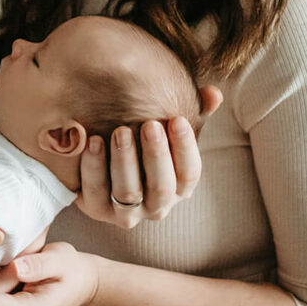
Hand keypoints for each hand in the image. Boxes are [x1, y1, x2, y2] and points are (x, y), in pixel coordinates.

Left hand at [75, 86, 221, 227]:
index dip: (185, 148)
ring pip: (129, 191)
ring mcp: (126, 211)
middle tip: (149, 125)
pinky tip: (92, 140)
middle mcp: (156, 205)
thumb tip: (214, 94)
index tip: (178, 120)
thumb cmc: (143, 142)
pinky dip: (94, 166)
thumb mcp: (167, 129)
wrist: (100, 162)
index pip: (190, 174)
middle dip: (156, 155)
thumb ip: (192, 113)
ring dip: (125, 161)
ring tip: (121, 131)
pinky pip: (95, 191)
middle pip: (161, 187)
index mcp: (179, 188)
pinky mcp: (96, 209)